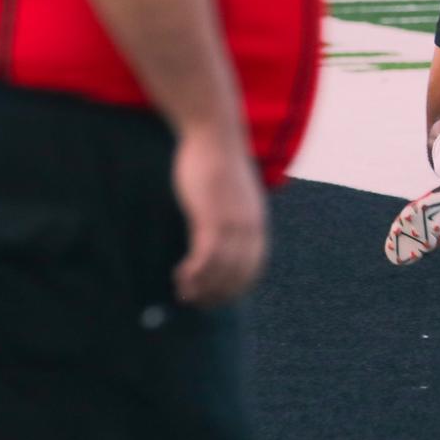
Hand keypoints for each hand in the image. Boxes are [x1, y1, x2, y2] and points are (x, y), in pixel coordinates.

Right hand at [171, 127, 267, 306]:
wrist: (214, 137)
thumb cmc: (219, 166)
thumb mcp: (233, 198)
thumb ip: (234, 218)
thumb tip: (223, 237)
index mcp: (258, 224)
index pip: (254, 269)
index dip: (235, 289)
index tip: (217, 299)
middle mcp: (250, 228)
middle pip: (237, 275)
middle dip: (217, 294)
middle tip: (195, 302)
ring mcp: (233, 224)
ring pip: (221, 271)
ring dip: (202, 288)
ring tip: (184, 293)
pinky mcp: (212, 218)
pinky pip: (206, 257)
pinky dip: (194, 273)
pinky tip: (181, 276)